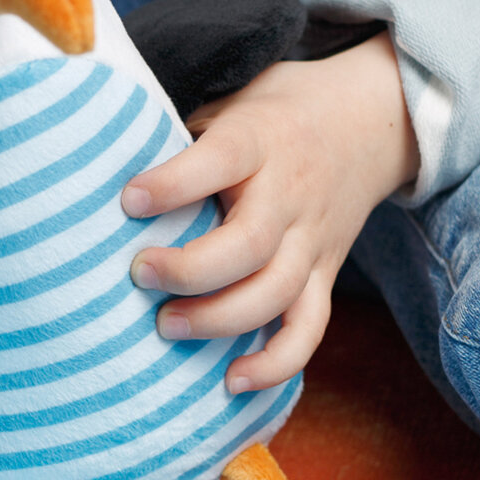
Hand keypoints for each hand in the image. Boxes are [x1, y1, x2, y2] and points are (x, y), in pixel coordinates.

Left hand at [120, 32, 419, 391]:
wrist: (375, 119)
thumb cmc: (277, 113)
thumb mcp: (233, 100)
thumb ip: (183, 132)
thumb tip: (103, 161)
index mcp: (261, 140)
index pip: (222, 160)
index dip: (173, 184)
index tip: (128, 201)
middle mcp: (291, 194)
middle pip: (249, 245)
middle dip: (190, 270)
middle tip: (140, 274)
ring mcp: (311, 240)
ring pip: (275, 293)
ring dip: (219, 320)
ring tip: (165, 326)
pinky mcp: (323, 275)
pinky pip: (309, 329)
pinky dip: (276, 363)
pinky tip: (233, 380)